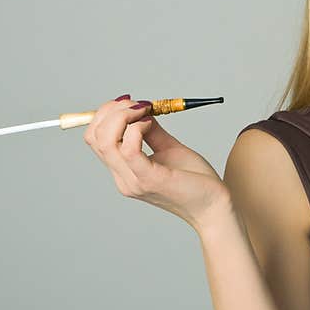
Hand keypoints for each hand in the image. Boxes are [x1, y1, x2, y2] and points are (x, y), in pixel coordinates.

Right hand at [83, 95, 231, 232]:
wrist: (214, 206)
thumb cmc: (195, 180)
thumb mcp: (170, 149)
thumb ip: (153, 132)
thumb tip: (143, 110)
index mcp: (124, 172)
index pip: (95, 139)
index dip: (106, 115)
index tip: (130, 103)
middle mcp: (123, 179)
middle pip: (95, 137)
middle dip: (112, 111)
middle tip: (138, 104)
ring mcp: (133, 181)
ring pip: (107, 141)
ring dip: (123, 116)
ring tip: (146, 111)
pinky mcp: (149, 180)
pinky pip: (129, 149)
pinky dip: (138, 129)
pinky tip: (152, 125)